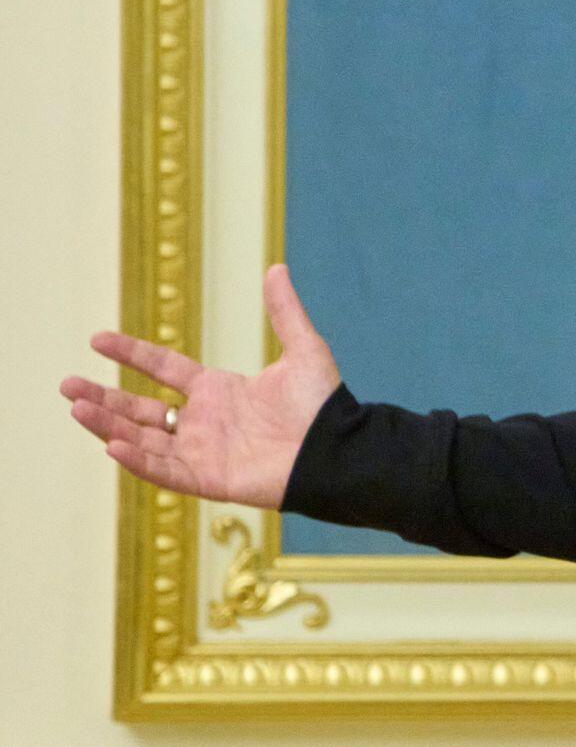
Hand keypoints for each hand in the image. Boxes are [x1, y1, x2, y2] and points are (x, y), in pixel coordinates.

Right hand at [59, 263, 340, 509]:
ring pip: (142, 439)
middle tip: (65, 386)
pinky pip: (164, 470)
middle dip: (102, 398)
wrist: (339, 450)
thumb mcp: (303, 350)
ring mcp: (203, 452)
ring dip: (108, 425)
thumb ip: (285, 312)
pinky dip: (138, 459)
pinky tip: (112, 443)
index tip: (97, 339)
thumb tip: (276, 267)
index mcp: (218, 390)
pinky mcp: (209, 479)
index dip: (130, 354)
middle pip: (140, 408)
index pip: (162, 368)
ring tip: (75, 408)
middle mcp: (204, 421)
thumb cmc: (324, 405)